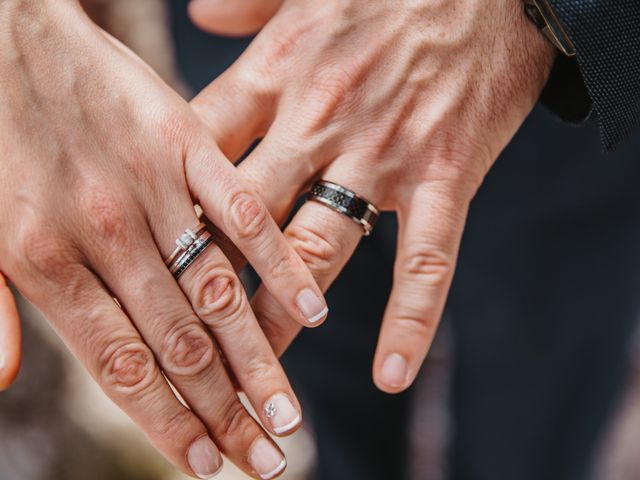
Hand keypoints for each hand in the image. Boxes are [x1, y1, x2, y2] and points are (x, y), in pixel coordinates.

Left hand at [0, 1, 328, 477]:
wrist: (2, 29)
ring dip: (256, 360)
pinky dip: (276, 263)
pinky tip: (312, 310)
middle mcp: (103, 234)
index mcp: (42, 259)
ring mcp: (151, 187)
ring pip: (214, 291)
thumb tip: (4, 382)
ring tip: (288, 416)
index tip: (210, 467)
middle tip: (266, 463)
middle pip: (177, 345)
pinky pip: (241, 211)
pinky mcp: (187, 142)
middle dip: (223, 413)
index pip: (123, 366)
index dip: (170, 424)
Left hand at [190, 0, 555, 391]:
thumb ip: (246, 9)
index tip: (150, 260)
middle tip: (183, 346)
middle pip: (244, 221)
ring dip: (280, 320)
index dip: (169, 212)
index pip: (201, 158)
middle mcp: (317, 122)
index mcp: (276, 75)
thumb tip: (200, 18)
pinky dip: (409, 320)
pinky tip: (391, 374)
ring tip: (255, 379)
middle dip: (209, 286)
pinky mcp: (446, 174)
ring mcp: (382, 155)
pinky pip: (425, 260)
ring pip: (317, 251)